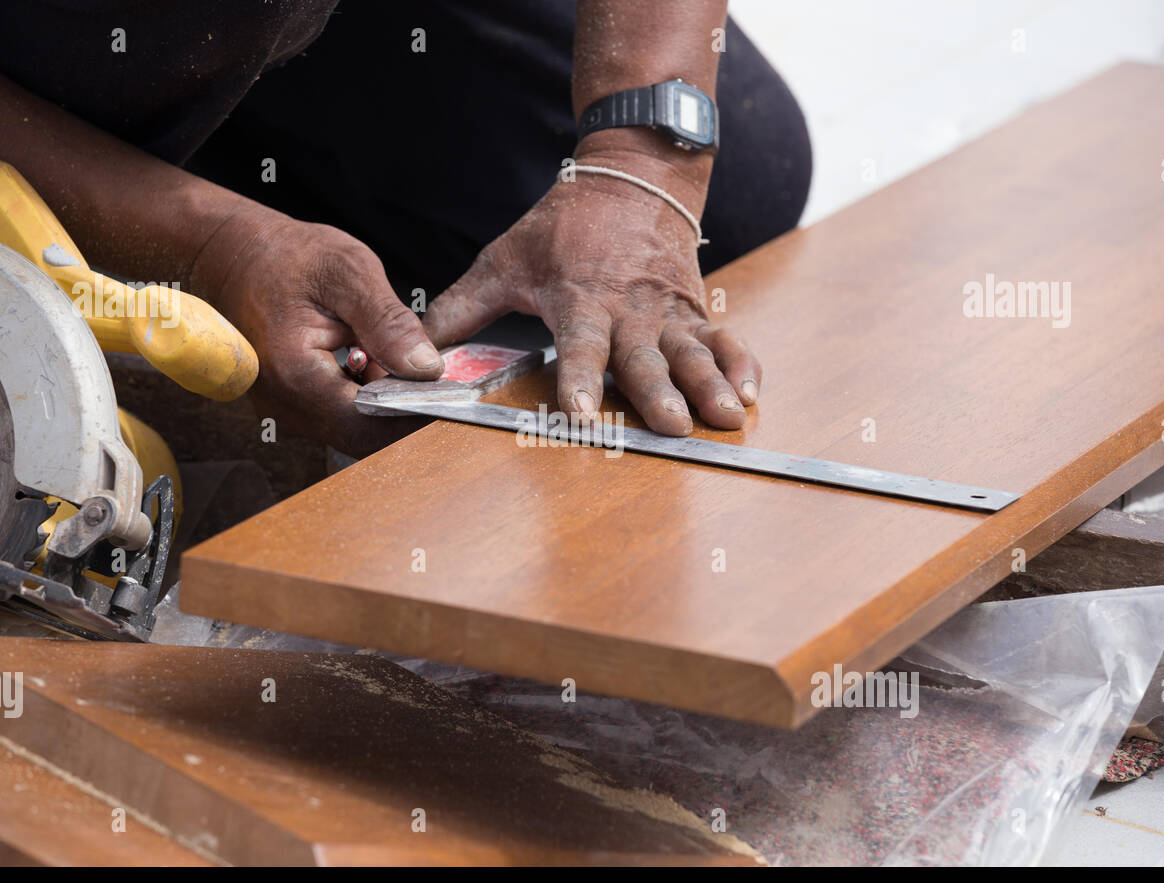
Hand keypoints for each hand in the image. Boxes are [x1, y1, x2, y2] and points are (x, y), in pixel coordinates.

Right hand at [193, 209, 442, 456]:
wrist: (229, 255)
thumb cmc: (283, 257)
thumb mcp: (347, 271)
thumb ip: (388, 322)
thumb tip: (427, 368)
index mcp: (295, 376)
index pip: (370, 426)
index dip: (415, 415)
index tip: (448, 394)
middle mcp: (283, 406)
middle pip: (364, 437)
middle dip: (403, 410)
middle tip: (428, 371)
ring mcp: (283, 412)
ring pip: (354, 430)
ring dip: (385, 403)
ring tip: (392, 356)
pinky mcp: (290, 407)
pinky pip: (339, 418)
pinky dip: (366, 396)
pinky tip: (371, 362)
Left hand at [423, 148, 760, 435]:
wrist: (632, 174)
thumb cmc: (561, 226)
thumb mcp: (504, 261)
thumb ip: (460, 309)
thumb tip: (413, 353)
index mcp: (581, 299)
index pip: (579, 345)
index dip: (576, 378)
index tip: (577, 410)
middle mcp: (630, 310)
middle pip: (644, 358)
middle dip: (659, 393)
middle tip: (671, 427)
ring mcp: (669, 311)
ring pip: (692, 352)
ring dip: (709, 385)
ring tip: (725, 417)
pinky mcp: (697, 310)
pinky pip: (726, 338)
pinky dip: (742, 363)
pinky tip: (750, 394)